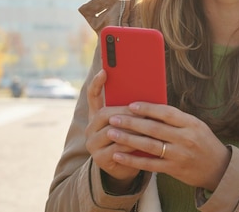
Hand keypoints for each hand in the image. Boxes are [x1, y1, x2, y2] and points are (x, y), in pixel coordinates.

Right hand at [85, 70, 140, 188]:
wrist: (127, 167)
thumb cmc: (132, 139)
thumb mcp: (131, 123)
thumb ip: (132, 109)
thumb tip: (148, 90)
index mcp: (97, 116)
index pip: (93, 96)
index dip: (97, 84)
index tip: (104, 71)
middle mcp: (91, 128)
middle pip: (104, 114)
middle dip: (124, 111)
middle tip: (139, 108)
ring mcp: (93, 144)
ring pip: (111, 131)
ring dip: (130, 128)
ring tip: (146, 124)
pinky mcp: (100, 159)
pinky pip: (116, 148)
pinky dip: (131, 144)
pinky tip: (142, 141)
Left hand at [106, 102, 230, 191]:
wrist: (219, 168)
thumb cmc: (203, 142)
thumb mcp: (195, 125)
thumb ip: (176, 119)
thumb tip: (149, 108)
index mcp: (191, 123)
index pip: (166, 113)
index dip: (148, 108)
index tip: (131, 104)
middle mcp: (185, 138)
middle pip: (154, 128)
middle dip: (131, 123)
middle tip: (113, 118)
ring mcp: (179, 155)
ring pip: (149, 146)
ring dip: (128, 139)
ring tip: (112, 133)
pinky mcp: (174, 170)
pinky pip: (149, 164)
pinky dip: (132, 160)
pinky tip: (118, 155)